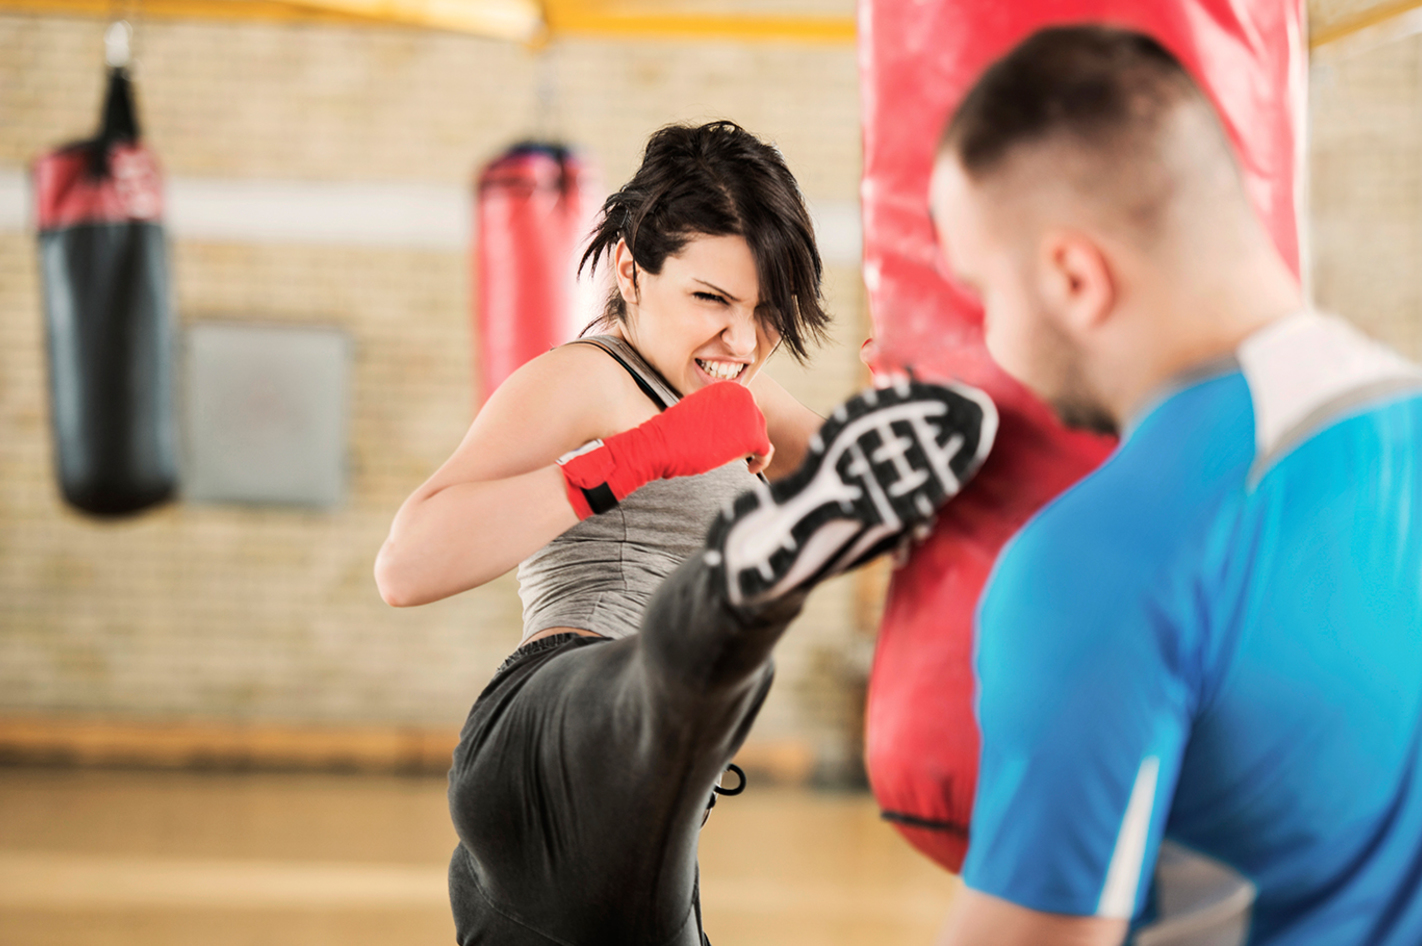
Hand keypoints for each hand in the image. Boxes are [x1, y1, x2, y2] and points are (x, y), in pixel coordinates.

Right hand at [559, 381, 770, 518]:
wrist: (658, 445)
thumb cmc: (671, 435)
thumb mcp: (698, 417)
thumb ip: (717, 417)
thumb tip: (732, 431)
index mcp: (726, 387)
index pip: (746, 409)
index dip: (741, 428)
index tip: (730, 443)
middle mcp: (740, 394)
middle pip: (757, 421)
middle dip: (747, 439)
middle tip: (733, 455)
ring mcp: (747, 413)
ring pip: (761, 435)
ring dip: (751, 450)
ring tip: (735, 461)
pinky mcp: (750, 435)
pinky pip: (767, 450)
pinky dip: (762, 462)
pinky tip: (750, 469)